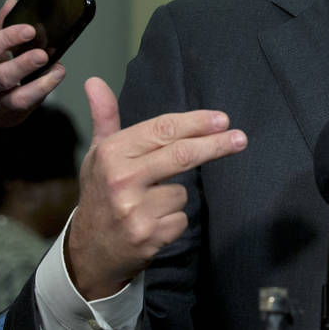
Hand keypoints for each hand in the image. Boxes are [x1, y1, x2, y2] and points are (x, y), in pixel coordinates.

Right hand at [0, 0, 65, 146]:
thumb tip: (12, 4)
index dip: (9, 37)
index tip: (30, 29)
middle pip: (0, 77)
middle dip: (23, 65)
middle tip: (42, 55)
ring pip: (17, 100)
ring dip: (41, 86)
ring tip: (58, 71)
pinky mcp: (10, 118)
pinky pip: (29, 107)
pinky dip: (44, 93)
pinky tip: (53, 78)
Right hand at [65, 78, 247, 299]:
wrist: (88, 250)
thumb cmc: (100, 193)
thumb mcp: (98, 153)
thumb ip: (105, 116)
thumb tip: (94, 79)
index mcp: (111, 153)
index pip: (163, 129)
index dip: (196, 122)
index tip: (222, 119)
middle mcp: (122, 179)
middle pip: (182, 155)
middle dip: (215, 145)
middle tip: (240, 138)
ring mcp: (135, 210)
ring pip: (183, 191)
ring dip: (176, 196)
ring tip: (151, 203)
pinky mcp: (148, 236)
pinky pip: (182, 218)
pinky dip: (174, 220)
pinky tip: (153, 222)